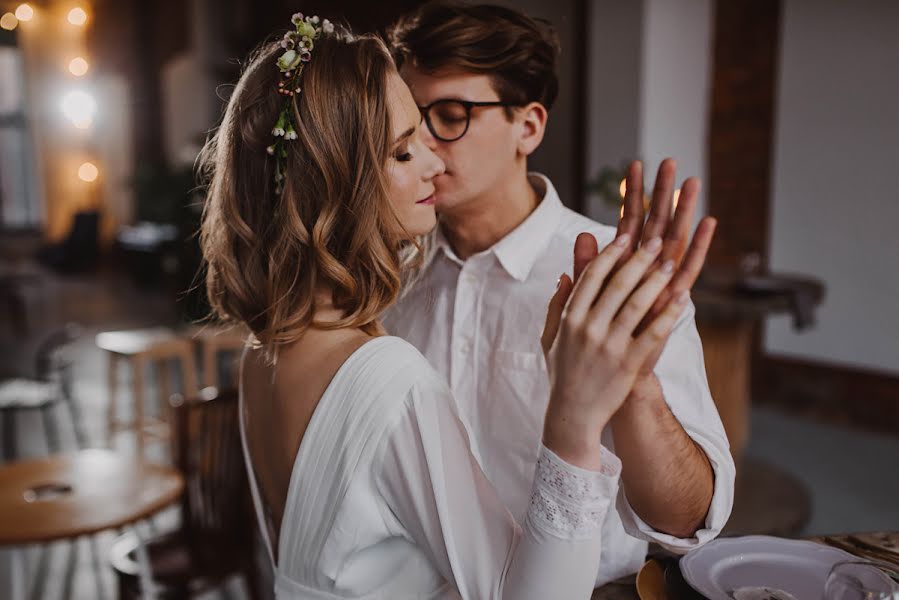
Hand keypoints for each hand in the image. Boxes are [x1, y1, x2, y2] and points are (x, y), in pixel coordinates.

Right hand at [539, 233, 690, 468]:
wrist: (573, 415)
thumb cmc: (562, 373)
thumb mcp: (550, 336)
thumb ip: (557, 304)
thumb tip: (565, 273)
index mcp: (570, 319)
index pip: (591, 277)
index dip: (610, 255)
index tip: (625, 236)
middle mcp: (588, 329)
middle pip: (617, 285)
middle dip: (639, 259)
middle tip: (656, 241)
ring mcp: (609, 346)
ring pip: (637, 305)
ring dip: (656, 281)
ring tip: (671, 263)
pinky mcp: (629, 364)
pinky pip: (653, 334)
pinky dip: (668, 314)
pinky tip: (682, 298)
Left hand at [572, 159, 716, 374]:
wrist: (616, 376)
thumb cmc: (601, 339)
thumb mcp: (587, 300)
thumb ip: (586, 269)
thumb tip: (581, 235)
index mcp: (624, 267)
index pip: (628, 223)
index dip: (630, 196)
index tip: (634, 166)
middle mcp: (646, 271)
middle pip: (655, 223)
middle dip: (661, 193)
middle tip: (671, 162)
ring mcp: (661, 284)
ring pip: (674, 240)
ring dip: (683, 211)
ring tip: (693, 182)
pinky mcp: (672, 302)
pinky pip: (688, 269)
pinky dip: (698, 246)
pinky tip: (708, 222)